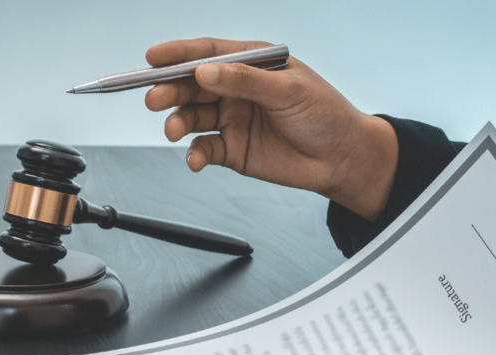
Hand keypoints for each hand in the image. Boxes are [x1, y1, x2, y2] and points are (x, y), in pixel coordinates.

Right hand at [144, 38, 399, 221]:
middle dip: (170, 90)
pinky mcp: (233, 148)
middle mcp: (237, 89)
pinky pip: (204, 148)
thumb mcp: (288, 90)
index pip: (208, 53)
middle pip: (192, 85)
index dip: (179, 54)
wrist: (343, 159)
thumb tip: (206, 71)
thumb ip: (245, 81)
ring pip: (192, 116)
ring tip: (173, 130)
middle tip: (155, 98)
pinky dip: (195, 153)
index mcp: (251, 64)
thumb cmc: (326, 115)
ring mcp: (233, 118)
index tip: (153, 58)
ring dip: (178, 121)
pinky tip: (195, 157)